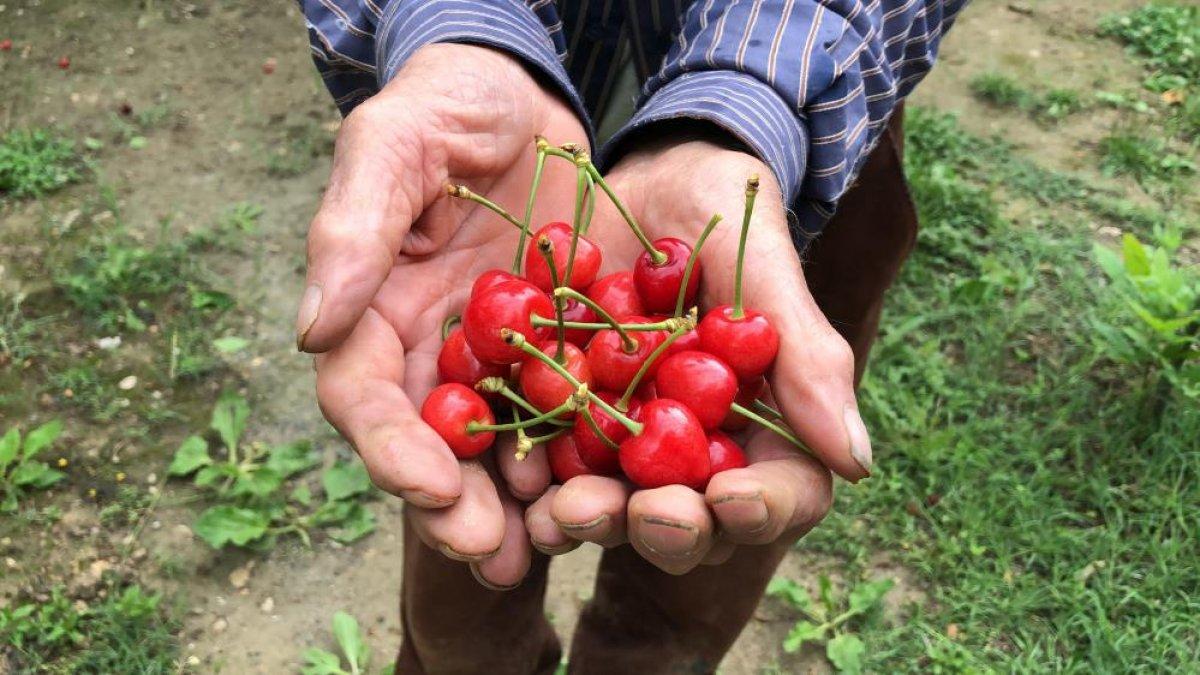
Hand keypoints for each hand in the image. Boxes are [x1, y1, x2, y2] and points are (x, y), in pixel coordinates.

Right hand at [297, 44, 612, 586]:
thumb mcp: (393, 142)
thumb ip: (352, 230)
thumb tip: (311, 331)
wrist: (525, 92)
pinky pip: (569, 409)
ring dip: (517, 504)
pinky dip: (581, 454)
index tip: (431, 488)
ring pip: (501, 445)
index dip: (392, 448)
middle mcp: (430, 347)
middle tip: (490, 553)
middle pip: (432, 443)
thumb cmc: (445, 102)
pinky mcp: (560, 346)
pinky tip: (605, 491)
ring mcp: (497, 353)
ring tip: (544, 550)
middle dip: (455, 504)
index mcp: (374, 309)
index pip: (365, 394)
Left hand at [525, 137, 867, 572]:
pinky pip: (546, 467)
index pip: (782, 490)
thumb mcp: (758, 260)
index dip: (763, 508)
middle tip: (647, 513)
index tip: (731, 496)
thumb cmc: (717, 205)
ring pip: (618, 508)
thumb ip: (803, 355)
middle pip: (697, 520)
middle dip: (672, 528)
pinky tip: (517, 486)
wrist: (631, 173)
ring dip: (596, 521)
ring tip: (567, 512)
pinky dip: (532, 486)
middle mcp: (697, 446)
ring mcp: (626, 440)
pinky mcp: (560, 419)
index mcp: (764, 420)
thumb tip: (856, 461)